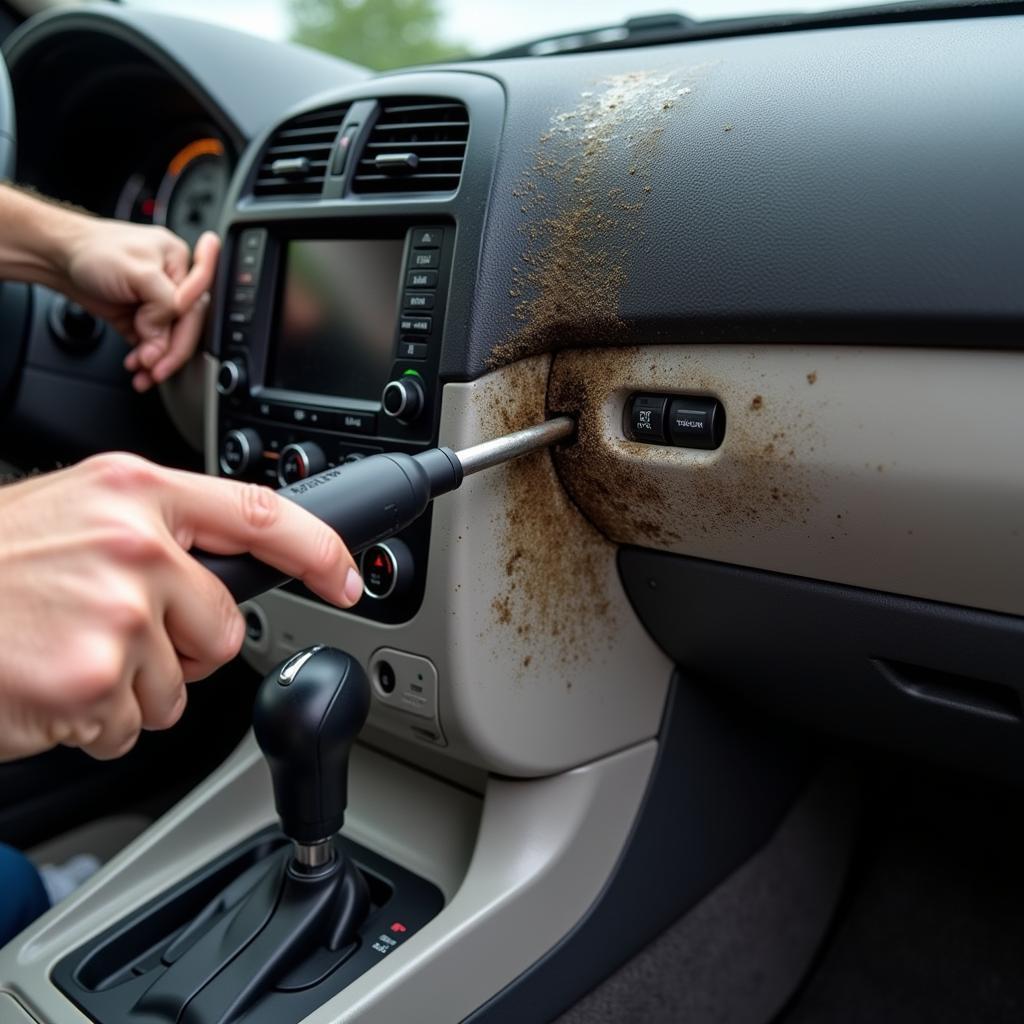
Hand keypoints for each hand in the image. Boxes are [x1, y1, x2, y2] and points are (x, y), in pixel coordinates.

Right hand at [0, 454, 364, 761]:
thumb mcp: (72, 513)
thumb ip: (151, 532)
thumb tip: (214, 572)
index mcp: (134, 492)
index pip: (260, 513)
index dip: (318, 549)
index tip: (348, 579)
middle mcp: (135, 546)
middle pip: (224, 627)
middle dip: (183, 649)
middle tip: (112, 636)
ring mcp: (116, 616)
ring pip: (178, 689)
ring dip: (131, 689)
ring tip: (65, 655)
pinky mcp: (92, 682)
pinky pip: (129, 727)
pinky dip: (92, 723)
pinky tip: (46, 686)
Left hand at [61, 220, 219, 391]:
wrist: (58, 258)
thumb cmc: (93, 250)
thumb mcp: (139, 272)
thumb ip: (165, 304)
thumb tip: (166, 336)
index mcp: (180, 262)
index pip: (195, 306)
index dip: (185, 331)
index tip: (170, 350)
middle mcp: (173, 284)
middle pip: (184, 328)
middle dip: (170, 352)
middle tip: (157, 369)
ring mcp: (157, 303)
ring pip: (169, 341)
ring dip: (157, 361)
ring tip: (143, 372)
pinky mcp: (143, 320)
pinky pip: (152, 346)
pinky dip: (146, 360)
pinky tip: (138, 365)